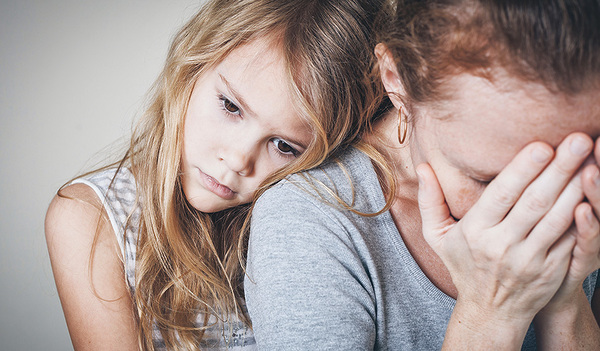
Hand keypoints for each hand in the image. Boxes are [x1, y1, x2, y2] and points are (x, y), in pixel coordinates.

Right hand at [417, 133, 593, 328]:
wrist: (489, 312)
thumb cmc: (463, 265)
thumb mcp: (437, 236)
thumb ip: (430, 200)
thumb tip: (422, 167)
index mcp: (475, 231)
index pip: (501, 196)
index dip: (523, 170)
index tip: (543, 145)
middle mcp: (502, 245)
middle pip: (535, 202)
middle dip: (560, 169)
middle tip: (580, 140)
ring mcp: (530, 260)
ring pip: (558, 218)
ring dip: (578, 188)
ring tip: (592, 160)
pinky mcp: (552, 270)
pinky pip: (571, 239)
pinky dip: (584, 216)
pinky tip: (593, 193)